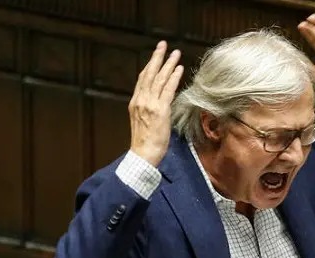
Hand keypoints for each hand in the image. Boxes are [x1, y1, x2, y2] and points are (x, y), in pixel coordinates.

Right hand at [129, 41, 183, 166]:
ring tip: (175, 53)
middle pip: (149, 74)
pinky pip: (167, 90)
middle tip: (163, 44)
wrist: (143, 155)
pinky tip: (179, 69)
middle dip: (157, 58)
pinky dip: (173, 78)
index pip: (143, 80)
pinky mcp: (160, 110)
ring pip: (159, 79)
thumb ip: (149, 110)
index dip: (150, 66)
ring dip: (168, 64)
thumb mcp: (143, 123)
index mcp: (136, 103)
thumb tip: (158, 104)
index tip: (156, 56)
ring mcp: (150, 105)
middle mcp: (141, 101)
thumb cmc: (145, 143)